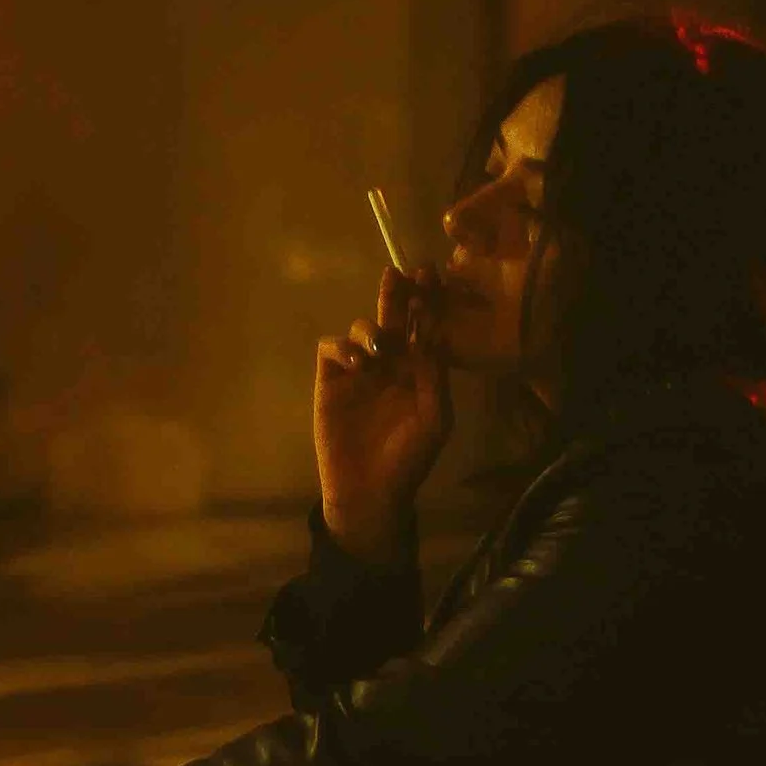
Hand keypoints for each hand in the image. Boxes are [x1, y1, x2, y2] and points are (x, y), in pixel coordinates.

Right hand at [314, 266, 451, 561]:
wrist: (369, 492)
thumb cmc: (408, 459)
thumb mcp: (434, 420)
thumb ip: (434, 378)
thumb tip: (432, 338)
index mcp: (419, 369)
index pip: (424, 326)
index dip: (428, 301)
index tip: (433, 276)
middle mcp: (390, 362)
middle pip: (393, 317)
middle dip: (398, 294)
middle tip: (404, 273)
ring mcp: (359, 369)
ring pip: (361, 328)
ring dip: (372, 328)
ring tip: (381, 347)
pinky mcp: (330, 380)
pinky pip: (332, 348)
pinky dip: (343, 347)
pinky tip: (358, 362)